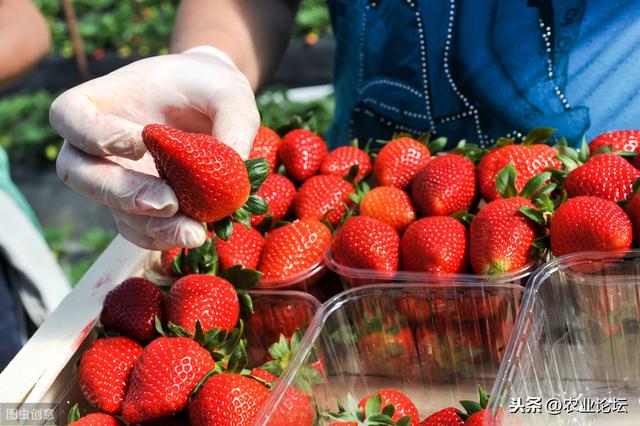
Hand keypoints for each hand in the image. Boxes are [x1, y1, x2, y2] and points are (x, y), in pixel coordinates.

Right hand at [50, 47, 259, 249]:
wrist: (213, 106)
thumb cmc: (209, 89)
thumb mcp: (229, 93)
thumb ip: (234, 120)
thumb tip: (237, 166)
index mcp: (102, 101)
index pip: (70, 116)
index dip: (95, 133)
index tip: (142, 141)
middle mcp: (97, 144)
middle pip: (79, 174)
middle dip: (122, 192)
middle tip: (169, 202)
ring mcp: (117, 178)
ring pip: (112, 210)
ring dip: (150, 226)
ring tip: (194, 232)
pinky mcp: (138, 206)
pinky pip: (138, 230)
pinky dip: (163, 237)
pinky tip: (193, 235)